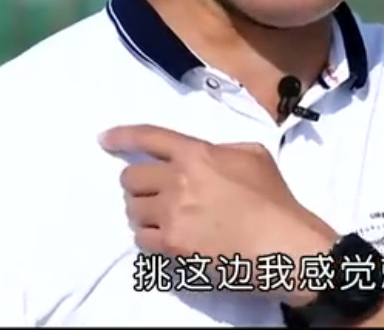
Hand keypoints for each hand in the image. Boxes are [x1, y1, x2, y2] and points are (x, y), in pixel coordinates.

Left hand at [98, 124, 336, 301]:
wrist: (280, 244)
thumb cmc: (273, 199)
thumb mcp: (254, 155)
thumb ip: (221, 150)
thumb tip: (207, 156)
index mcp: (196, 153)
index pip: (148, 137)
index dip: (122, 136)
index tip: (104, 140)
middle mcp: (177, 180)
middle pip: (130, 178)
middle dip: (138, 184)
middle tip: (153, 193)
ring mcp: (171, 214)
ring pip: (132, 210)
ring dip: (143, 212)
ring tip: (162, 217)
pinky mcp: (171, 245)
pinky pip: (141, 239)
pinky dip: (149, 237)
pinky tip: (165, 237)